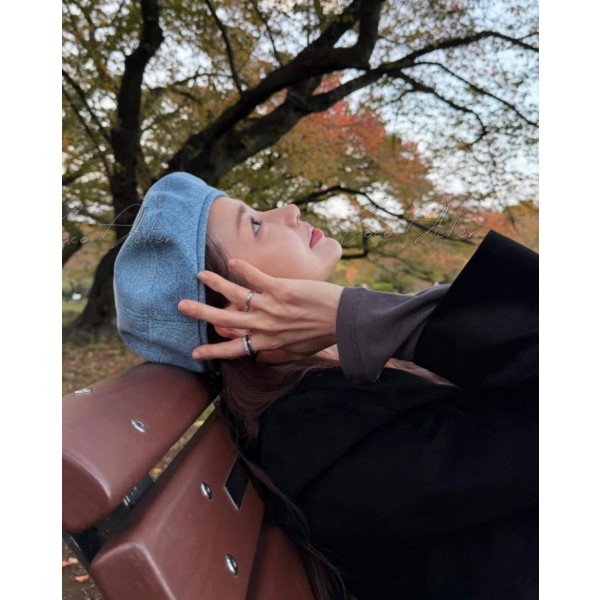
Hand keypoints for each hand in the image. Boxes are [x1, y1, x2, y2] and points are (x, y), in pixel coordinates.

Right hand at [177, 259, 343, 364]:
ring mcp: (271, 306)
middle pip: (225, 321)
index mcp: (267, 342)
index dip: (212, 352)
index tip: (193, 352)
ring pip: (236, 295)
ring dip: (216, 285)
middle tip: (181, 306)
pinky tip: (232, 261)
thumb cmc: (323, 336)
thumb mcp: (298, 352)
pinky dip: (243, 269)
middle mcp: (264, 325)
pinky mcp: (281, 289)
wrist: (344, 320)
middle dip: (201, 314)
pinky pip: (257, 278)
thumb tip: (259, 358)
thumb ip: (276, 354)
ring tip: (199, 275)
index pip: (233, 350)